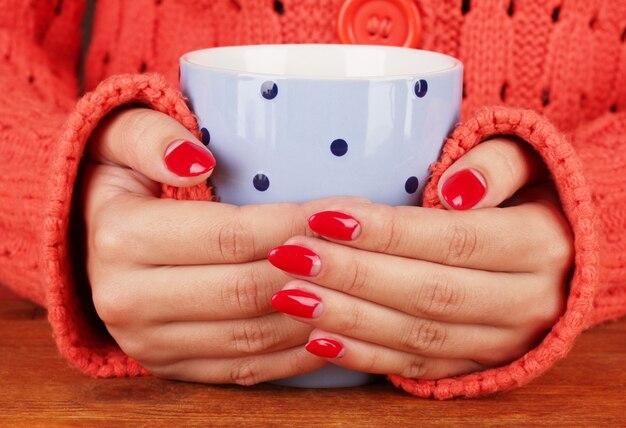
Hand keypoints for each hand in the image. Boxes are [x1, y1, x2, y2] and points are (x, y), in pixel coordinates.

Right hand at [83, 107, 344, 383]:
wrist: (88, 243)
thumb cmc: (123, 183)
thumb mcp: (119, 140)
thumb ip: (152, 136)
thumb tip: (195, 160)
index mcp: (122, 238)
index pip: (231, 235)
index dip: (294, 224)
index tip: (342, 212)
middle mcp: (127, 300)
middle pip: (248, 290)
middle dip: (314, 269)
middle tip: (362, 249)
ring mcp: (148, 343)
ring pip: (252, 336)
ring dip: (313, 314)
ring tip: (356, 288)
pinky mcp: (170, 366)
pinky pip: (242, 368)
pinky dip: (292, 354)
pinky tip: (329, 331)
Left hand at [266, 137, 573, 378]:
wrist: (565, 254)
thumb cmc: (532, 195)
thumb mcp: (528, 161)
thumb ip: (496, 164)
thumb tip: (455, 191)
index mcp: (539, 245)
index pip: (450, 240)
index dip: (385, 232)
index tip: (322, 217)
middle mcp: (526, 302)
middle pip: (427, 292)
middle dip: (352, 276)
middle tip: (290, 257)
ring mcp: (502, 341)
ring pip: (417, 335)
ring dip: (349, 318)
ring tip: (289, 296)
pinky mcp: (477, 363)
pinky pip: (419, 367)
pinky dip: (366, 357)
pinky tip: (319, 341)